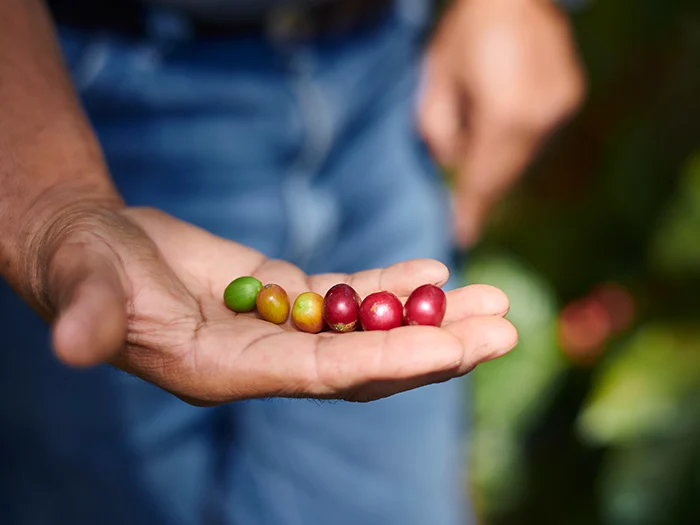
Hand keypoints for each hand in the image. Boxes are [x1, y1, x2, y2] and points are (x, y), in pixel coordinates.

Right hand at [35, 206, 516, 404]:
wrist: (95, 249)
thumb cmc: (83, 268)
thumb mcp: (85, 288)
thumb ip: (90, 316)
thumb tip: (73, 343)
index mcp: (228, 369)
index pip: (324, 373)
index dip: (389, 358)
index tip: (455, 347)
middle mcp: (266, 359)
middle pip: (367, 359)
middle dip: (437, 346)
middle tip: (507, 331)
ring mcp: (280, 328)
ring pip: (369, 327)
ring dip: (433, 315)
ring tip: (495, 300)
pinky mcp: (283, 295)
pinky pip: (349, 294)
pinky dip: (393, 283)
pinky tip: (436, 268)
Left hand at [420, 0, 584, 246]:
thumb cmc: (466, 32)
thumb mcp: (436, 78)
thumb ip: (438, 129)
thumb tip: (452, 162)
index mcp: (503, 113)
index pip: (482, 177)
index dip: (471, 209)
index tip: (461, 237)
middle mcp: (540, 117)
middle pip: (506, 172)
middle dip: (482, 190)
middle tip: (462, 209)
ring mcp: (560, 107)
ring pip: (523, 157)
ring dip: (498, 164)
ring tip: (475, 149)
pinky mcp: (570, 97)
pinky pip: (537, 137)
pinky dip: (515, 143)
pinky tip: (499, 126)